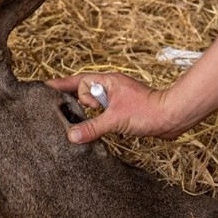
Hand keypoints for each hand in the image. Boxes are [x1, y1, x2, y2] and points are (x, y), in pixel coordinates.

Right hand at [46, 72, 188, 142]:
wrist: (172, 116)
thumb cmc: (147, 111)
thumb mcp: (115, 119)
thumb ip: (92, 127)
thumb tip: (72, 136)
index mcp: (107, 81)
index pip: (78, 82)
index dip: (62, 85)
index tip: (44, 87)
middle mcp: (110, 87)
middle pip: (83, 93)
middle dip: (77, 104)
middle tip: (68, 115)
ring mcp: (117, 98)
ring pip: (93, 104)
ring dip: (88, 113)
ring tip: (80, 124)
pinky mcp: (123, 110)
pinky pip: (103, 113)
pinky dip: (97, 120)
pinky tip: (93, 130)